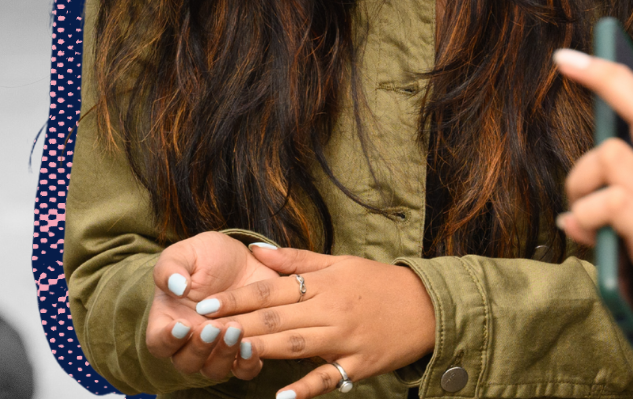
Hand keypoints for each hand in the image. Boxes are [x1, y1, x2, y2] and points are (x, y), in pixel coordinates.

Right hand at [144, 231, 283, 381]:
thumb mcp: (186, 252)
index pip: (158, 343)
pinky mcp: (246, 347)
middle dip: (199, 348)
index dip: (167, 339)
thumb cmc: (206, 256)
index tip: (182, 324)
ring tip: (236, 329)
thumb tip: (177, 287)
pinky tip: (254, 346)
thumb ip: (171, 268)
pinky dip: (249, 364)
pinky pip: (245, 369)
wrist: (243, 258)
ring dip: (224, 355)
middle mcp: (191, 342)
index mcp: (169, 321)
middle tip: (214, 327)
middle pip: (187, 362)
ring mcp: (218, 348)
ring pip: (214, 369)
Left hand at [200, 247, 435, 398]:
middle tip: (204, 330)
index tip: (206, 304)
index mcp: (325, 282)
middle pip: (278, 317)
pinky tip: (281, 398)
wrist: (428, 305)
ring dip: (261, 349)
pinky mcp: (358, 363)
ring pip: (296, 344)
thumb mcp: (340, 263)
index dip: (237, 297)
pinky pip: (329, 377)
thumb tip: (256, 249)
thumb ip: (297, 259)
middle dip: (238, 323)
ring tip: (230, 353)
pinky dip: (305, 388)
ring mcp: (345, 338)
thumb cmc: (379, 283)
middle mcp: (332, 309)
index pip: (273, 289)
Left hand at [555, 49, 632, 385]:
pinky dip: (587, 220)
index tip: (579, 58)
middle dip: (605, 77)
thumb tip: (572, 221)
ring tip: (584, 222)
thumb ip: (610, 227)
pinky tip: (588, 240)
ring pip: (610, 154)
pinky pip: (607, 201)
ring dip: (581, 184)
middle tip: (567, 60)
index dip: (617, 80)